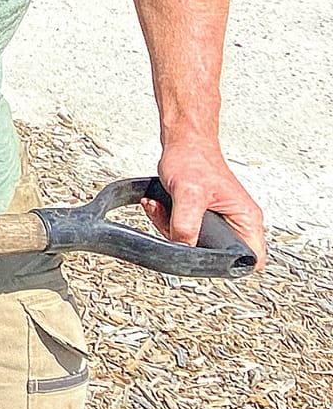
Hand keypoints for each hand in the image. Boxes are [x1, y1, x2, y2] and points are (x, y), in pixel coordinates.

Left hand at [146, 138, 267, 269]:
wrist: (183, 142)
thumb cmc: (193, 159)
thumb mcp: (188, 194)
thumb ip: (186, 223)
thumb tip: (183, 247)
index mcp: (246, 220)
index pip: (252, 259)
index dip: (230, 266)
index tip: (202, 261)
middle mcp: (237, 222)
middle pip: (217, 253)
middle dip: (187, 243)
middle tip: (171, 225)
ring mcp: (221, 219)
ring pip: (196, 242)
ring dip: (171, 229)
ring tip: (159, 208)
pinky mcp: (203, 214)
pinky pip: (185, 229)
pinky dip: (167, 221)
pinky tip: (157, 205)